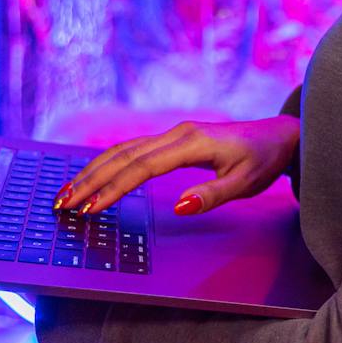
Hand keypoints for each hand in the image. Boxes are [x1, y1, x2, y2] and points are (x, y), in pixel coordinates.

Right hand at [53, 116, 300, 217]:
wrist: (278, 135)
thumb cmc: (263, 160)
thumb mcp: (246, 183)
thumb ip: (213, 195)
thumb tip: (180, 207)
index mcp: (192, 143)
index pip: (142, 167)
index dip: (114, 188)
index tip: (91, 208)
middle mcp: (176, 134)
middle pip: (123, 155)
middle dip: (90, 180)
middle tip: (63, 204)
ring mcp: (172, 134)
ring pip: (123, 150)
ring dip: (93, 170)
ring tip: (67, 192)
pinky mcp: (173, 139)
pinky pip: (133, 149)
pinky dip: (108, 163)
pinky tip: (92, 176)